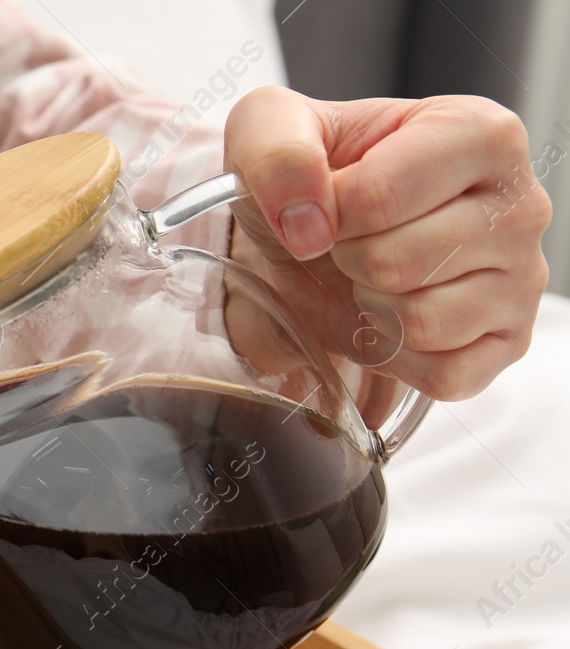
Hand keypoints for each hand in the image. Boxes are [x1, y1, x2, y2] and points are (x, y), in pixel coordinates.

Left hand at [224, 87, 550, 400]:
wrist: (317, 237)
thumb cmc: (313, 177)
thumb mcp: (270, 129)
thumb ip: (276, 151)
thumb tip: (305, 219)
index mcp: (479, 133)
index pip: (382, 196)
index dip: (329, 214)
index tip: (324, 207)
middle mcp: (521, 203)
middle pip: (398, 263)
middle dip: (348, 261)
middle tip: (348, 244)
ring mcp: (523, 278)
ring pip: (422, 322)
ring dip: (370, 309)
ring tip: (370, 277)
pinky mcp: (508, 342)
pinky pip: (444, 374)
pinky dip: (396, 357)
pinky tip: (390, 317)